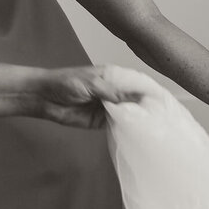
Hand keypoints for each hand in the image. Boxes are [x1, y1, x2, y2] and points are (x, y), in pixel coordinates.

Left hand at [33, 64, 159, 129]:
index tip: (163, 98)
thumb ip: (111, 91)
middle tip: (162, 115)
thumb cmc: (65, 83)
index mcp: (113, 76)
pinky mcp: (101, 121)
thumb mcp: (91, 83)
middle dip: (147, 105)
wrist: (45, 97)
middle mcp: (114, 91)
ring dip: (138, 118)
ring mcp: (109, 106)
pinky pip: (118, 124)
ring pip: (129, 112)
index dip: (150, 89)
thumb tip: (131, 98)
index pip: (137, 82)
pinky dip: (126, 127)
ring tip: (154, 126)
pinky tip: (136, 132)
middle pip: (136, 98)